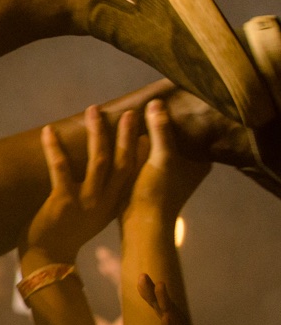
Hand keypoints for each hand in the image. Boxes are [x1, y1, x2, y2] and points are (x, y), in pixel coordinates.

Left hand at [21, 106, 142, 263]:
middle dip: (127, 136)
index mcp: (111, 204)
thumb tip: (103, 180)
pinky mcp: (63, 202)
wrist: (47, 260)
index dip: (139, 150)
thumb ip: (100, 198)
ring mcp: (86, 201)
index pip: (132, 173)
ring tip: (94, 109)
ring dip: (97, 133)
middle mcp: (104, 201)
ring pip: (98, 161)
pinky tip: (49, 131)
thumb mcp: (89, 215)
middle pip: (122, 162)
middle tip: (130, 112)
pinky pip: (60, 169)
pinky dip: (55, 148)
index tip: (146, 129)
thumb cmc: (65, 236)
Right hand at [128, 97, 210, 221]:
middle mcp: (189, 167)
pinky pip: (146, 154)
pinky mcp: (152, 180)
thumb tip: (156, 102)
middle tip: (145, 101)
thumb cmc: (158, 193)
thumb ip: (161, 131)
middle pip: (175, 137)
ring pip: (159, 145)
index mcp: (200, 162)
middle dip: (160, 122)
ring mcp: (170, 174)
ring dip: (146, 132)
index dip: (179, 116)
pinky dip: (137, 145)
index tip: (165, 99)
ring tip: (131, 113)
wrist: (141, 226)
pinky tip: (124, 134)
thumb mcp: (161, 158)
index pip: (193, 131)